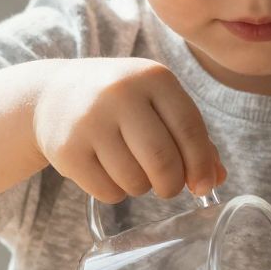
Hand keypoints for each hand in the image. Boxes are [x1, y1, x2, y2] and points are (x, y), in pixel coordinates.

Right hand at [31, 58, 225, 203]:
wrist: (55, 93)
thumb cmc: (122, 103)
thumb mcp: (158, 104)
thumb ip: (192, 137)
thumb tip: (215, 179)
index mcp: (153, 77)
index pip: (190, 129)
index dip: (201, 165)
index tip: (203, 185)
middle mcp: (120, 93)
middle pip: (162, 160)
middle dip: (172, 185)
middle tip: (168, 188)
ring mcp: (89, 120)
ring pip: (134, 180)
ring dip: (142, 187)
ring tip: (133, 171)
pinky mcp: (67, 149)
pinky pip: (108, 191)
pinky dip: (116, 192)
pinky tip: (108, 172)